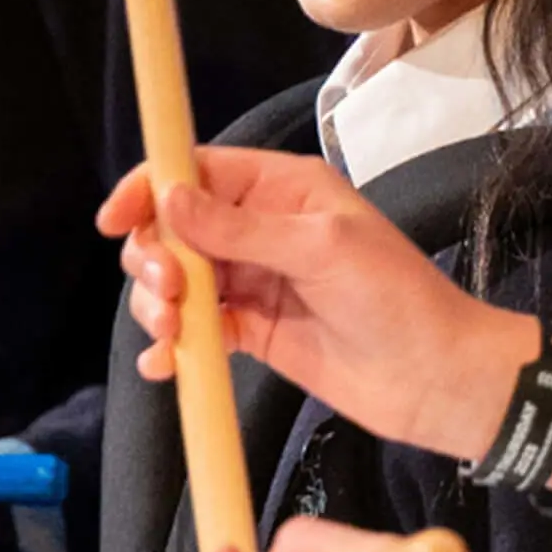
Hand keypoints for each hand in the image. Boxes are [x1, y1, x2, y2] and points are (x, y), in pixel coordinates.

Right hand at [97, 149, 537, 462]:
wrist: (436, 380)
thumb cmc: (398, 299)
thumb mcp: (322, 250)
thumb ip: (241, 228)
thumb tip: (169, 198)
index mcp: (283, 190)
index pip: (197, 171)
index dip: (149, 189)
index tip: (115, 221)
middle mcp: (262, 228)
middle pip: (175, 228)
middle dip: (154, 258)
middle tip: (169, 291)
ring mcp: (256, 281)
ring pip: (178, 281)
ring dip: (158, 304)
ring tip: (173, 331)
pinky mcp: (254, 331)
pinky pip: (196, 330)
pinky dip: (171, 345)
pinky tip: (166, 364)